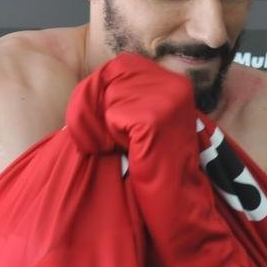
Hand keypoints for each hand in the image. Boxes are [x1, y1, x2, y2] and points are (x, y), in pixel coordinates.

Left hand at [66, 53, 196, 154]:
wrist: (170, 200)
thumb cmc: (146, 162)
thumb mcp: (136, 117)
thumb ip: (120, 92)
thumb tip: (92, 83)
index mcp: (171, 80)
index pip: (117, 66)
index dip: (103, 97)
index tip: (113, 127)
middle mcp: (175, 83)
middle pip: (108, 76)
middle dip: (99, 110)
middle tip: (114, 140)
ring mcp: (169, 98)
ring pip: (107, 96)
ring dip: (102, 125)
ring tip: (123, 147)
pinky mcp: (157, 117)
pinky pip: (111, 116)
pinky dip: (108, 136)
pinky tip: (126, 151)